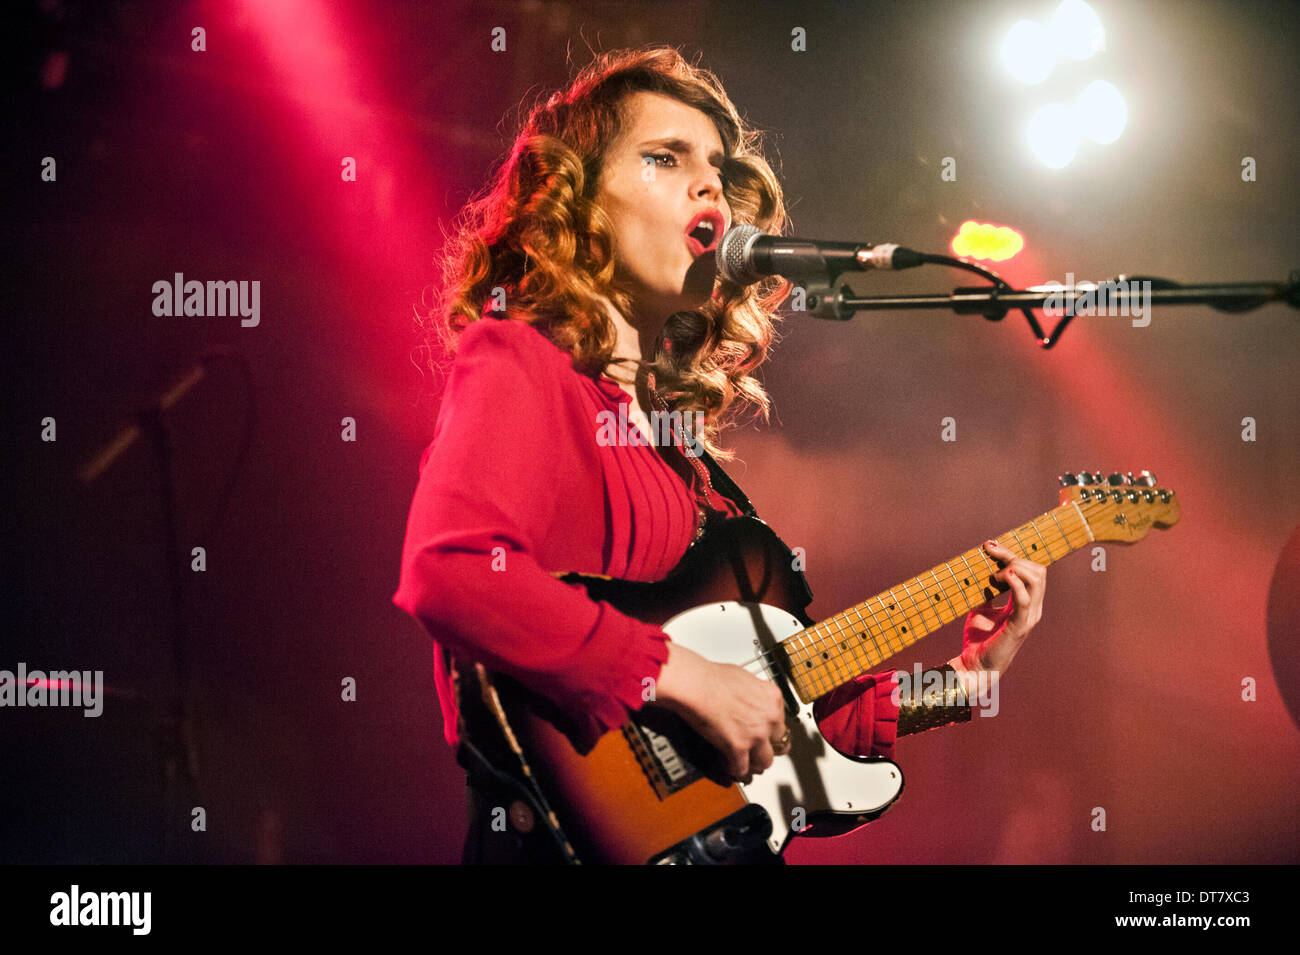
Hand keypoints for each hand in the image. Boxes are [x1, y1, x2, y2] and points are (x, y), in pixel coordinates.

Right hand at [655, 643, 787, 782]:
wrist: (696, 685)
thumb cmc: (712, 678)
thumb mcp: (745, 679)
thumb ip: (756, 695)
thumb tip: (752, 702)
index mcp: (773, 698)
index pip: (781, 723)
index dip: (770, 731)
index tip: (764, 735)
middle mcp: (769, 717)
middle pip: (778, 744)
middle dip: (766, 747)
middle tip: (756, 749)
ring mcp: (756, 734)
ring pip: (765, 761)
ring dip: (754, 762)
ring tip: (744, 761)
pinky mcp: (739, 748)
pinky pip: (742, 768)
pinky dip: (734, 769)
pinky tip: (727, 764)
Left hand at [951, 540, 1046, 687]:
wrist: (974, 665)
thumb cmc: (979, 639)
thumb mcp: (981, 609)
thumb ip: (986, 593)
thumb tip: (979, 573)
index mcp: (1025, 604)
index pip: (1031, 571)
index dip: (1014, 554)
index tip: (990, 545)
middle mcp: (1032, 608)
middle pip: (1038, 570)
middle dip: (1015, 556)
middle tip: (991, 554)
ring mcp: (1028, 617)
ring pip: (1036, 580)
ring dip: (1014, 568)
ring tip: (995, 574)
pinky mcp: (1020, 625)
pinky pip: (1025, 599)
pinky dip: (1015, 583)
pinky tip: (1001, 577)